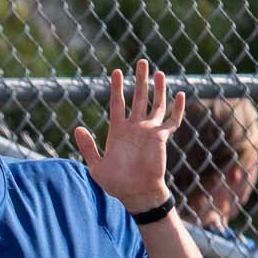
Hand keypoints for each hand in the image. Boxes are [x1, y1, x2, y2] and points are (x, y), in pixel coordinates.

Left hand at [73, 60, 182, 213]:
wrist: (136, 195)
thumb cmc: (116, 185)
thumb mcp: (96, 167)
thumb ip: (88, 148)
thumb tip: (78, 129)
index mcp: (118, 131)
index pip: (117, 103)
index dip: (116, 87)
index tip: (116, 72)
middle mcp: (134, 127)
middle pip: (138, 98)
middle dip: (140, 80)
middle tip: (142, 62)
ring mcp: (148, 131)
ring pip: (155, 104)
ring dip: (157, 89)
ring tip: (158, 73)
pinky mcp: (161, 138)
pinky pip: (172, 121)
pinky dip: (177, 109)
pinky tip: (180, 95)